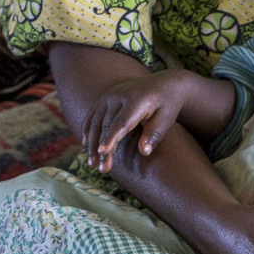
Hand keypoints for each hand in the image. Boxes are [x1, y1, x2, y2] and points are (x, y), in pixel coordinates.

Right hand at [81, 70, 207, 170]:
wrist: (163, 83)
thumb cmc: (167, 104)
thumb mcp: (167, 118)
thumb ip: (155, 134)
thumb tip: (144, 152)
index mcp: (137, 99)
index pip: (121, 122)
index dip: (111, 138)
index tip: (103, 153)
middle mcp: (120, 94)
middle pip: (106, 124)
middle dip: (102, 148)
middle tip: (102, 169)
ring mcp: (109, 94)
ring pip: (95, 121)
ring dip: (91, 143)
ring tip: (93, 164)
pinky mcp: (104, 97)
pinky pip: (92, 115)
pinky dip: (87, 131)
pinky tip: (86, 146)